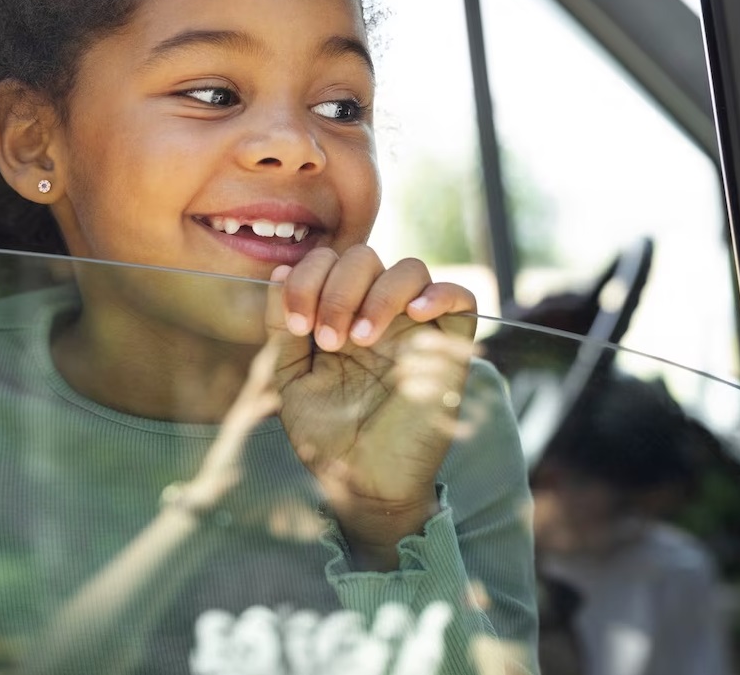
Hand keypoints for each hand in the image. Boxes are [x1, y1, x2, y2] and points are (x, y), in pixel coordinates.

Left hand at [274, 246, 476, 566]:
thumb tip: (277, 272)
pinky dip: (439, 293)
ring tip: (360, 339)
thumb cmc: (325, 434)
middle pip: (365, 257)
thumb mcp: (289, 375)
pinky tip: (413, 314)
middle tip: (327, 339)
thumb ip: (282, 326)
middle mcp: (375, 315)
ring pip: (410, 269)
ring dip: (378, 294)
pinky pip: (462, 299)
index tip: (297, 324)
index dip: (307, 278)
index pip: (327, 261)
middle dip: (337, 289)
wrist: (362, 482)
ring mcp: (414, 329)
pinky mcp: (449, 350)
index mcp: (336, 315)